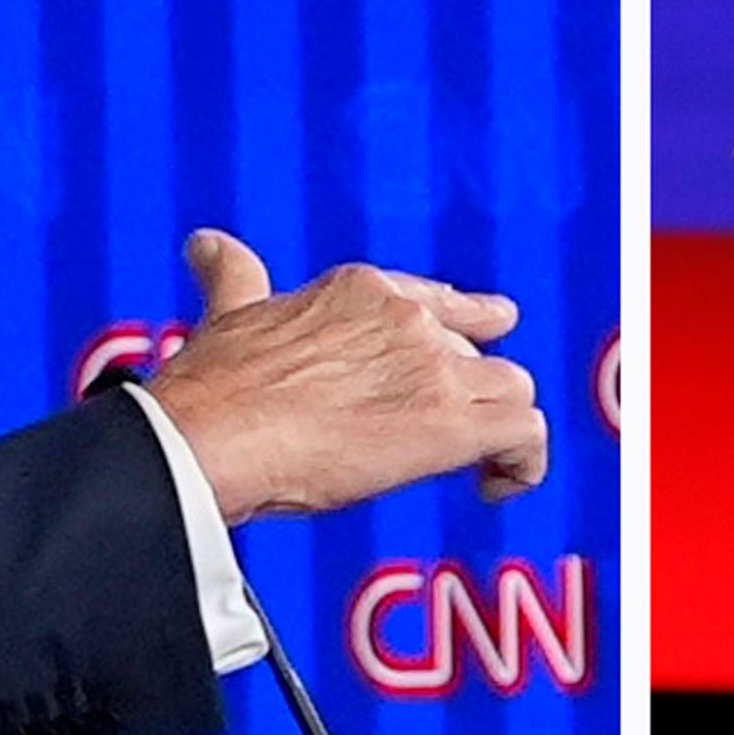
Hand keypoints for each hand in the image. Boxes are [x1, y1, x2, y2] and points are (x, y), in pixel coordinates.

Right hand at [147, 230, 545, 522]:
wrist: (211, 436)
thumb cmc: (215, 388)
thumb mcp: (229, 311)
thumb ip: (233, 276)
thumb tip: (207, 247)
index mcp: (361, 290)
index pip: (438, 301)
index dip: (467, 324)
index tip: (479, 339)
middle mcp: (407, 321)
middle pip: (476, 355)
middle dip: (467, 397)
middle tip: (444, 437)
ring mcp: (433, 370)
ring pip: (513, 388)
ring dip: (502, 428)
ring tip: (480, 466)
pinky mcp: (449, 423)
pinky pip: (526, 433)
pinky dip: (523, 464)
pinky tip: (496, 487)